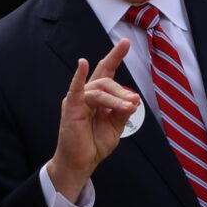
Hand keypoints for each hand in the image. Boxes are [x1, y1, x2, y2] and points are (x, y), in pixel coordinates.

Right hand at [45, 39, 140, 199]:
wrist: (81, 163)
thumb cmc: (94, 145)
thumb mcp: (115, 127)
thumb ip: (122, 112)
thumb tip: (132, 100)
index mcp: (98, 98)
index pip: (106, 72)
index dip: (115, 56)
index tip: (125, 42)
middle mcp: (86, 95)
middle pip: (107, 81)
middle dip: (123, 91)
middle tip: (134, 103)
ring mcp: (77, 100)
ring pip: (100, 90)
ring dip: (117, 98)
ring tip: (129, 107)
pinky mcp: (71, 107)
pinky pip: (76, 89)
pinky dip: (79, 76)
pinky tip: (83, 64)